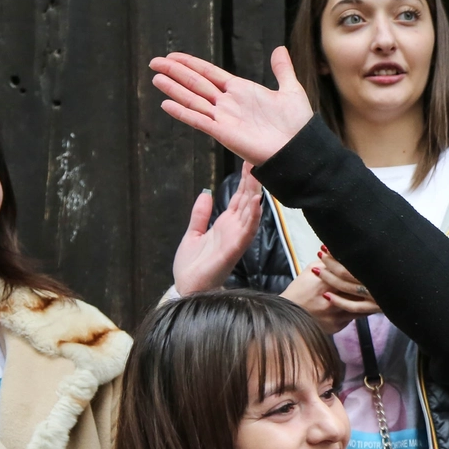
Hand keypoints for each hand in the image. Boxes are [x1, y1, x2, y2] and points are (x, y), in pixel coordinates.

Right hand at [149, 46, 312, 165]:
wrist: (301, 149)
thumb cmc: (298, 125)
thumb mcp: (290, 90)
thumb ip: (282, 70)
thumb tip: (279, 48)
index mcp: (241, 91)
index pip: (209, 73)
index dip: (191, 63)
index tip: (173, 56)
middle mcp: (229, 103)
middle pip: (196, 83)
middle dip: (175, 72)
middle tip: (154, 62)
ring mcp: (224, 118)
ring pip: (193, 99)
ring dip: (174, 89)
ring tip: (156, 77)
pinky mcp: (224, 133)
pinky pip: (199, 121)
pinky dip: (183, 112)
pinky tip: (166, 104)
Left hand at [172, 161, 262, 294]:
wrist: (187, 288)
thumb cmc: (191, 266)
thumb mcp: (192, 233)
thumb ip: (200, 215)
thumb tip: (206, 193)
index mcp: (225, 226)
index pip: (238, 199)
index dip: (244, 181)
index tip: (249, 163)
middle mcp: (234, 230)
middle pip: (247, 202)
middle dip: (253, 182)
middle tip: (258, 160)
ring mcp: (235, 240)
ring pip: (250, 213)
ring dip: (256, 195)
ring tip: (260, 176)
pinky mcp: (233, 250)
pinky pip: (246, 231)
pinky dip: (253, 217)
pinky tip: (257, 203)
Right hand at [280, 262, 379, 334]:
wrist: (288, 316)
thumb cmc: (300, 290)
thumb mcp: (310, 271)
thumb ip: (327, 261)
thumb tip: (339, 250)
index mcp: (324, 283)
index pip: (349, 274)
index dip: (363, 271)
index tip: (373, 266)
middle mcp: (330, 300)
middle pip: (358, 291)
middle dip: (371, 285)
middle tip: (384, 279)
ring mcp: (335, 315)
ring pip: (360, 306)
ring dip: (371, 299)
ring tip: (380, 292)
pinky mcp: (337, 326)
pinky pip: (356, 317)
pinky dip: (364, 310)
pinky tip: (371, 304)